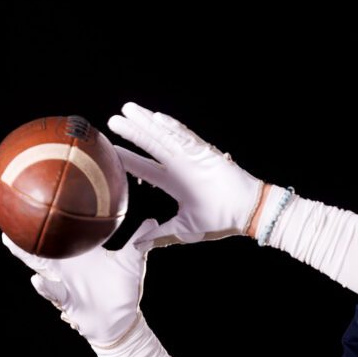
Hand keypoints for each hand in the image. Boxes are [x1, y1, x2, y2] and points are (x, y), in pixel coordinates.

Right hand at [1, 218, 160, 347]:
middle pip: (41, 243)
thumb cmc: (121, 287)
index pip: (62, 230)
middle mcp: (65, 264)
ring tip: (9, 241)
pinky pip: (52, 292)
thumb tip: (151, 221)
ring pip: (39, 265)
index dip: (51, 214)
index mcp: (78, 252)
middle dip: (26, 229)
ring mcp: (61, 281)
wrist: (121, 318)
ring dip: (25, 254)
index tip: (39, 194)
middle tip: (10, 211)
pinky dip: (44, 287)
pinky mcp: (65, 300)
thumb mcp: (131, 261)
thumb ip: (138, 241)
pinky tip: (36, 280)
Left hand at [106, 102, 265, 245]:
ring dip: (147, 123)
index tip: (110, 150)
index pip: (146, 168)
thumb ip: (160, 235)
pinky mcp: (206, 154)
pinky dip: (173, 128)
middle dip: (133, 133)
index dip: (128, 159)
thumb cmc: (220, 220)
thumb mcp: (183, 229)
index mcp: (175, 183)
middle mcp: (181, 167)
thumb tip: (138, 247)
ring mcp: (192, 158)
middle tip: (113, 120)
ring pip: (164, 136)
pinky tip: (158, 118)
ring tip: (128, 109)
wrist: (247, 213)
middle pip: (151, 145)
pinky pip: (187, 138)